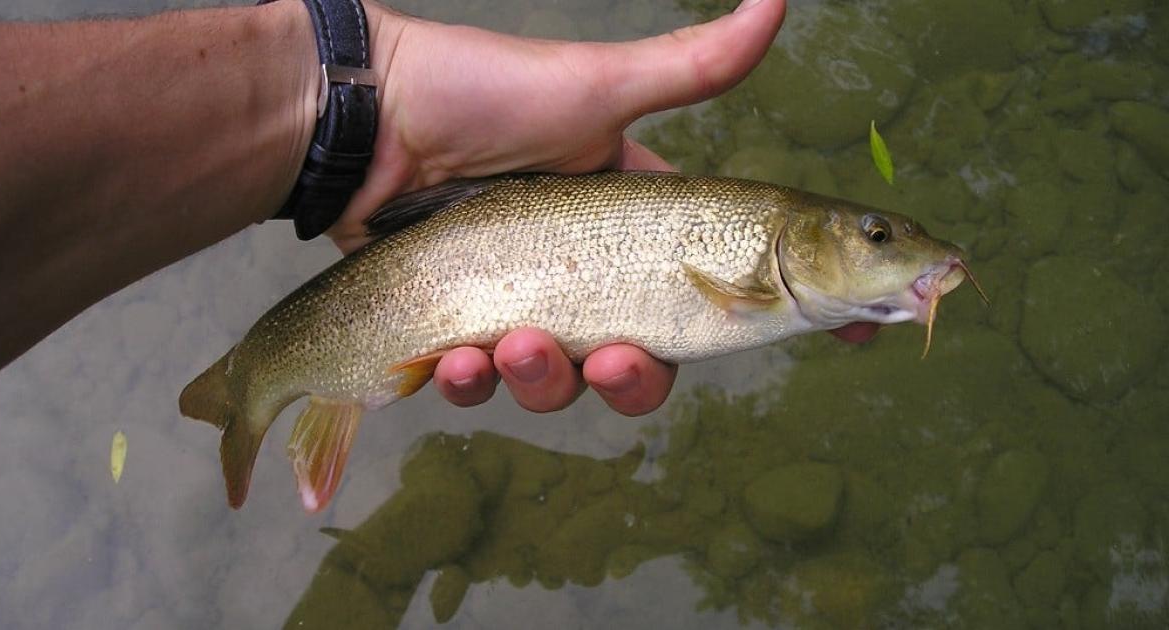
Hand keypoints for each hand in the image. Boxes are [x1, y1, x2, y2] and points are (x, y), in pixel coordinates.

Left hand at [337, 0, 785, 414]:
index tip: (850, 337)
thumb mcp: (598, 86)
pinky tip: (453, 359)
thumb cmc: (483, 92)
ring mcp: (521, 305)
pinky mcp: (457, 328)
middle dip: (635, 377)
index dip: (782, 311)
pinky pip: (481, 383)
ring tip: (513, 343)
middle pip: (644, 362)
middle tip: (615, 357)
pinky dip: (472, 381)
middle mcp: (587, 273)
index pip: (726, 280)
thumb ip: (694, 66)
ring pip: (561, 384)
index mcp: (634, 225)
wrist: (366, 120)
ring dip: (546, 380)